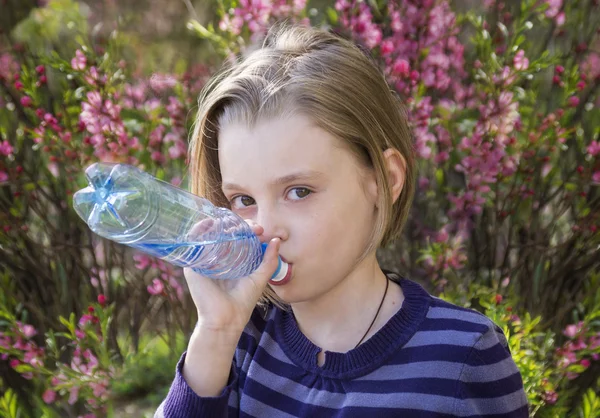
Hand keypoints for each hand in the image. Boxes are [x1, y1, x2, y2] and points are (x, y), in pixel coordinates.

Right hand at [183, 219, 278, 333]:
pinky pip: (193, 241)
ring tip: (237, 226)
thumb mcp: (259, 278)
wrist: (227, 320)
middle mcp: (215, 258)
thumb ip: (269, 260)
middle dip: (239, 225)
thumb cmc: (242, 302)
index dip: (248, 229)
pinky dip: (200, 229)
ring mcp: (203, 260)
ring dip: (222, 224)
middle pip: (224, 232)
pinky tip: (212, 223)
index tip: (260, 230)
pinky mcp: (192, 265)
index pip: (236, 237)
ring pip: (209, 234)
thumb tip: (276, 240)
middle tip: (254, 228)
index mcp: (229, 260)